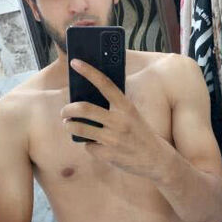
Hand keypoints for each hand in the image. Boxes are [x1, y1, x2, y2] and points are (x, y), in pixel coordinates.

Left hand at [61, 59, 164, 176]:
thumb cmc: (140, 133)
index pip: (105, 84)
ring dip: (69, 126)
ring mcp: (113, 138)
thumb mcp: (132, 115)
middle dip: (68, 109)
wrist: (156, 159)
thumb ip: (114, 106)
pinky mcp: (108, 154)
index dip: (88, 71)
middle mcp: (119, 121)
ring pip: (79, 129)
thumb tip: (87, 99)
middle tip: (64, 112)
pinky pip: (88, 146)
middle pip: (84, 109)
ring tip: (69, 125)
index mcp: (126, 106)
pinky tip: (95, 145)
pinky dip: (88, 145)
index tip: (75, 63)